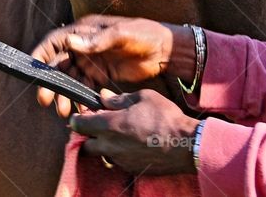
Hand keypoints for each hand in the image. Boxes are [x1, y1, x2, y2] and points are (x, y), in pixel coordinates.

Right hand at [31, 15, 194, 116]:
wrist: (164, 50)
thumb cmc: (142, 34)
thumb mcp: (121, 34)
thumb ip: (97, 40)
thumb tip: (70, 42)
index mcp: (83, 31)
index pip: (55, 42)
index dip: (41, 54)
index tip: (32, 71)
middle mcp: (83, 47)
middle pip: (59, 65)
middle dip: (51, 83)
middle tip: (46, 100)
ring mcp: (91, 62)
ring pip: (70, 80)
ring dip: (65, 95)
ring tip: (65, 112)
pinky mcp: (101, 76)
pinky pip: (85, 89)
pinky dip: (81, 99)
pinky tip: (81, 111)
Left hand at [71, 88, 199, 174]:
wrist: (187, 145)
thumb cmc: (165, 117)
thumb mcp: (142, 98)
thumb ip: (118, 99)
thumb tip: (103, 96)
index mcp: (109, 126)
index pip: (78, 125)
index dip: (78, 118)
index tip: (83, 114)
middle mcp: (110, 146)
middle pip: (86, 145)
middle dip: (88, 136)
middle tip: (99, 125)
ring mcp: (121, 161)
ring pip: (102, 155)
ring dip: (104, 145)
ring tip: (118, 134)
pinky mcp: (132, 170)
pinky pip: (117, 162)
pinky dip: (119, 153)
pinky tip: (132, 144)